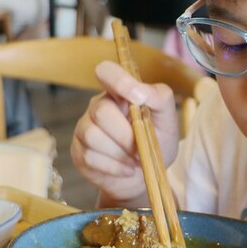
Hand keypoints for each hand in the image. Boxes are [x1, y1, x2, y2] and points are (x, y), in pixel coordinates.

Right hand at [70, 61, 179, 207]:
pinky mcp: (79, 151)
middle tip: (141, 148)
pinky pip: (90, 156)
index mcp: (119, 92)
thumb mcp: (167, 119)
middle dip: (126, 135)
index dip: (118, 81)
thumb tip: (140, 92)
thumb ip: (160, 98)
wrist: (147, 175)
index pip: (107, 71)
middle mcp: (98, 106)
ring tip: (136, 160)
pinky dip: (114, 167)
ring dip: (120, 153)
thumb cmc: (157, 141)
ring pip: (93, 135)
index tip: (138, 98)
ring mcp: (85, 128)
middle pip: (101, 111)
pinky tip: (127, 169)